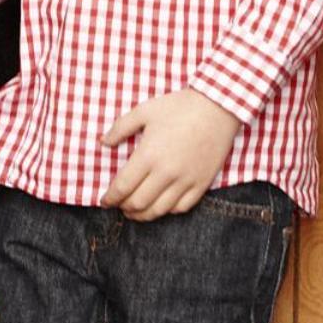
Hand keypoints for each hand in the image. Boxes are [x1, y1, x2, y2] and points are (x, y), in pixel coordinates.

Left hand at [100, 89, 240, 220]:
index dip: (110, 198)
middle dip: (124, 208)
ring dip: (142, 215)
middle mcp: (166, 173)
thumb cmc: (179, 106)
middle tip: (118, 205)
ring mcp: (186, 180)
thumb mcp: (144, 110)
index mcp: (148, 155)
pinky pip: (182, 207)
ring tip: (135, 212)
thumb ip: (120, 128)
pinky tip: (160, 206)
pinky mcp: (202, 183)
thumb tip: (104, 142)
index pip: (122, 187)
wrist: (218, 107)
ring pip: (159, 210)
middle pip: (138, 203)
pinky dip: (167, 211)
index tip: (104, 201)